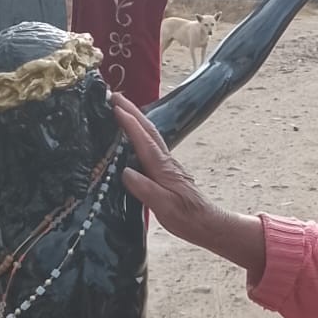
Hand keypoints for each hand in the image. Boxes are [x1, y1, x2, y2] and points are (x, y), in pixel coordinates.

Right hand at [111, 93, 267, 276]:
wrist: (205, 223)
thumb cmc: (186, 217)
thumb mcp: (164, 207)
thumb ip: (145, 189)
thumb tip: (125, 172)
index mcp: (162, 167)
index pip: (144, 140)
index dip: (129, 123)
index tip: (114, 107)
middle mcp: (164, 160)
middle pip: (148, 129)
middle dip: (131, 110)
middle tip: (113, 95)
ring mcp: (165, 163)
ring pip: (149, 134)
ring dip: (134, 117)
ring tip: (118, 106)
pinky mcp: (164, 169)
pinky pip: (148, 144)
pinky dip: (138, 132)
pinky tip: (130, 134)